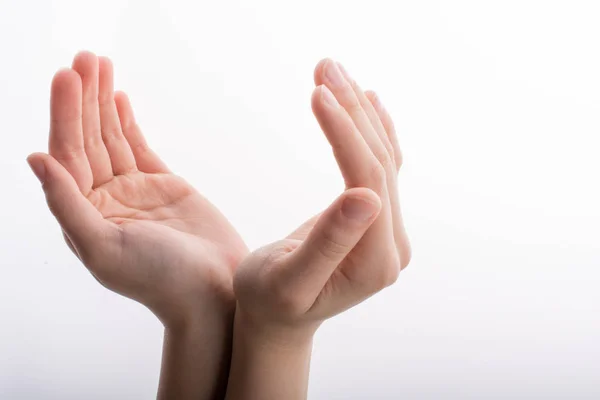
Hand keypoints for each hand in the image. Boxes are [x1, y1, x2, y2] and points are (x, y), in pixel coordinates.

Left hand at [27, 51, 247, 325]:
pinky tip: (118, 98)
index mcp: (83, 215)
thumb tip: (34, 159)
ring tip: (99, 64)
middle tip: (84, 58)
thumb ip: (67, 204)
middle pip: (87, 139)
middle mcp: (103, 200)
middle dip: (83, 98)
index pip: (67, 155)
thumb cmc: (160, 280)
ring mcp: (134, 191)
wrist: (214, 291)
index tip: (68, 76)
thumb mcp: (104, 247)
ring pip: (111, 138)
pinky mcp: (163, 186)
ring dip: (102, 102)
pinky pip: (138, 147)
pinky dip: (127, 122)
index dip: (65, 115)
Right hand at [225, 59, 410, 399]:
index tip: (316, 92)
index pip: (367, 180)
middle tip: (324, 66)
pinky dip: (373, 132)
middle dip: (351, 111)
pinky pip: (382, 169)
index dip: (344, 133)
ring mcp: (388, 232)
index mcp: (374, 261)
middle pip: (379, 164)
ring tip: (332, 72)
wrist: (277, 321)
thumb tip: (370, 196)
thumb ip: (329, 242)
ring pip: (381, 159)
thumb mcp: (289, 280)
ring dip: (359, 113)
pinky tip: (369, 102)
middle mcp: (391, 245)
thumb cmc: (269, 303)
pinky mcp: (376, 223)